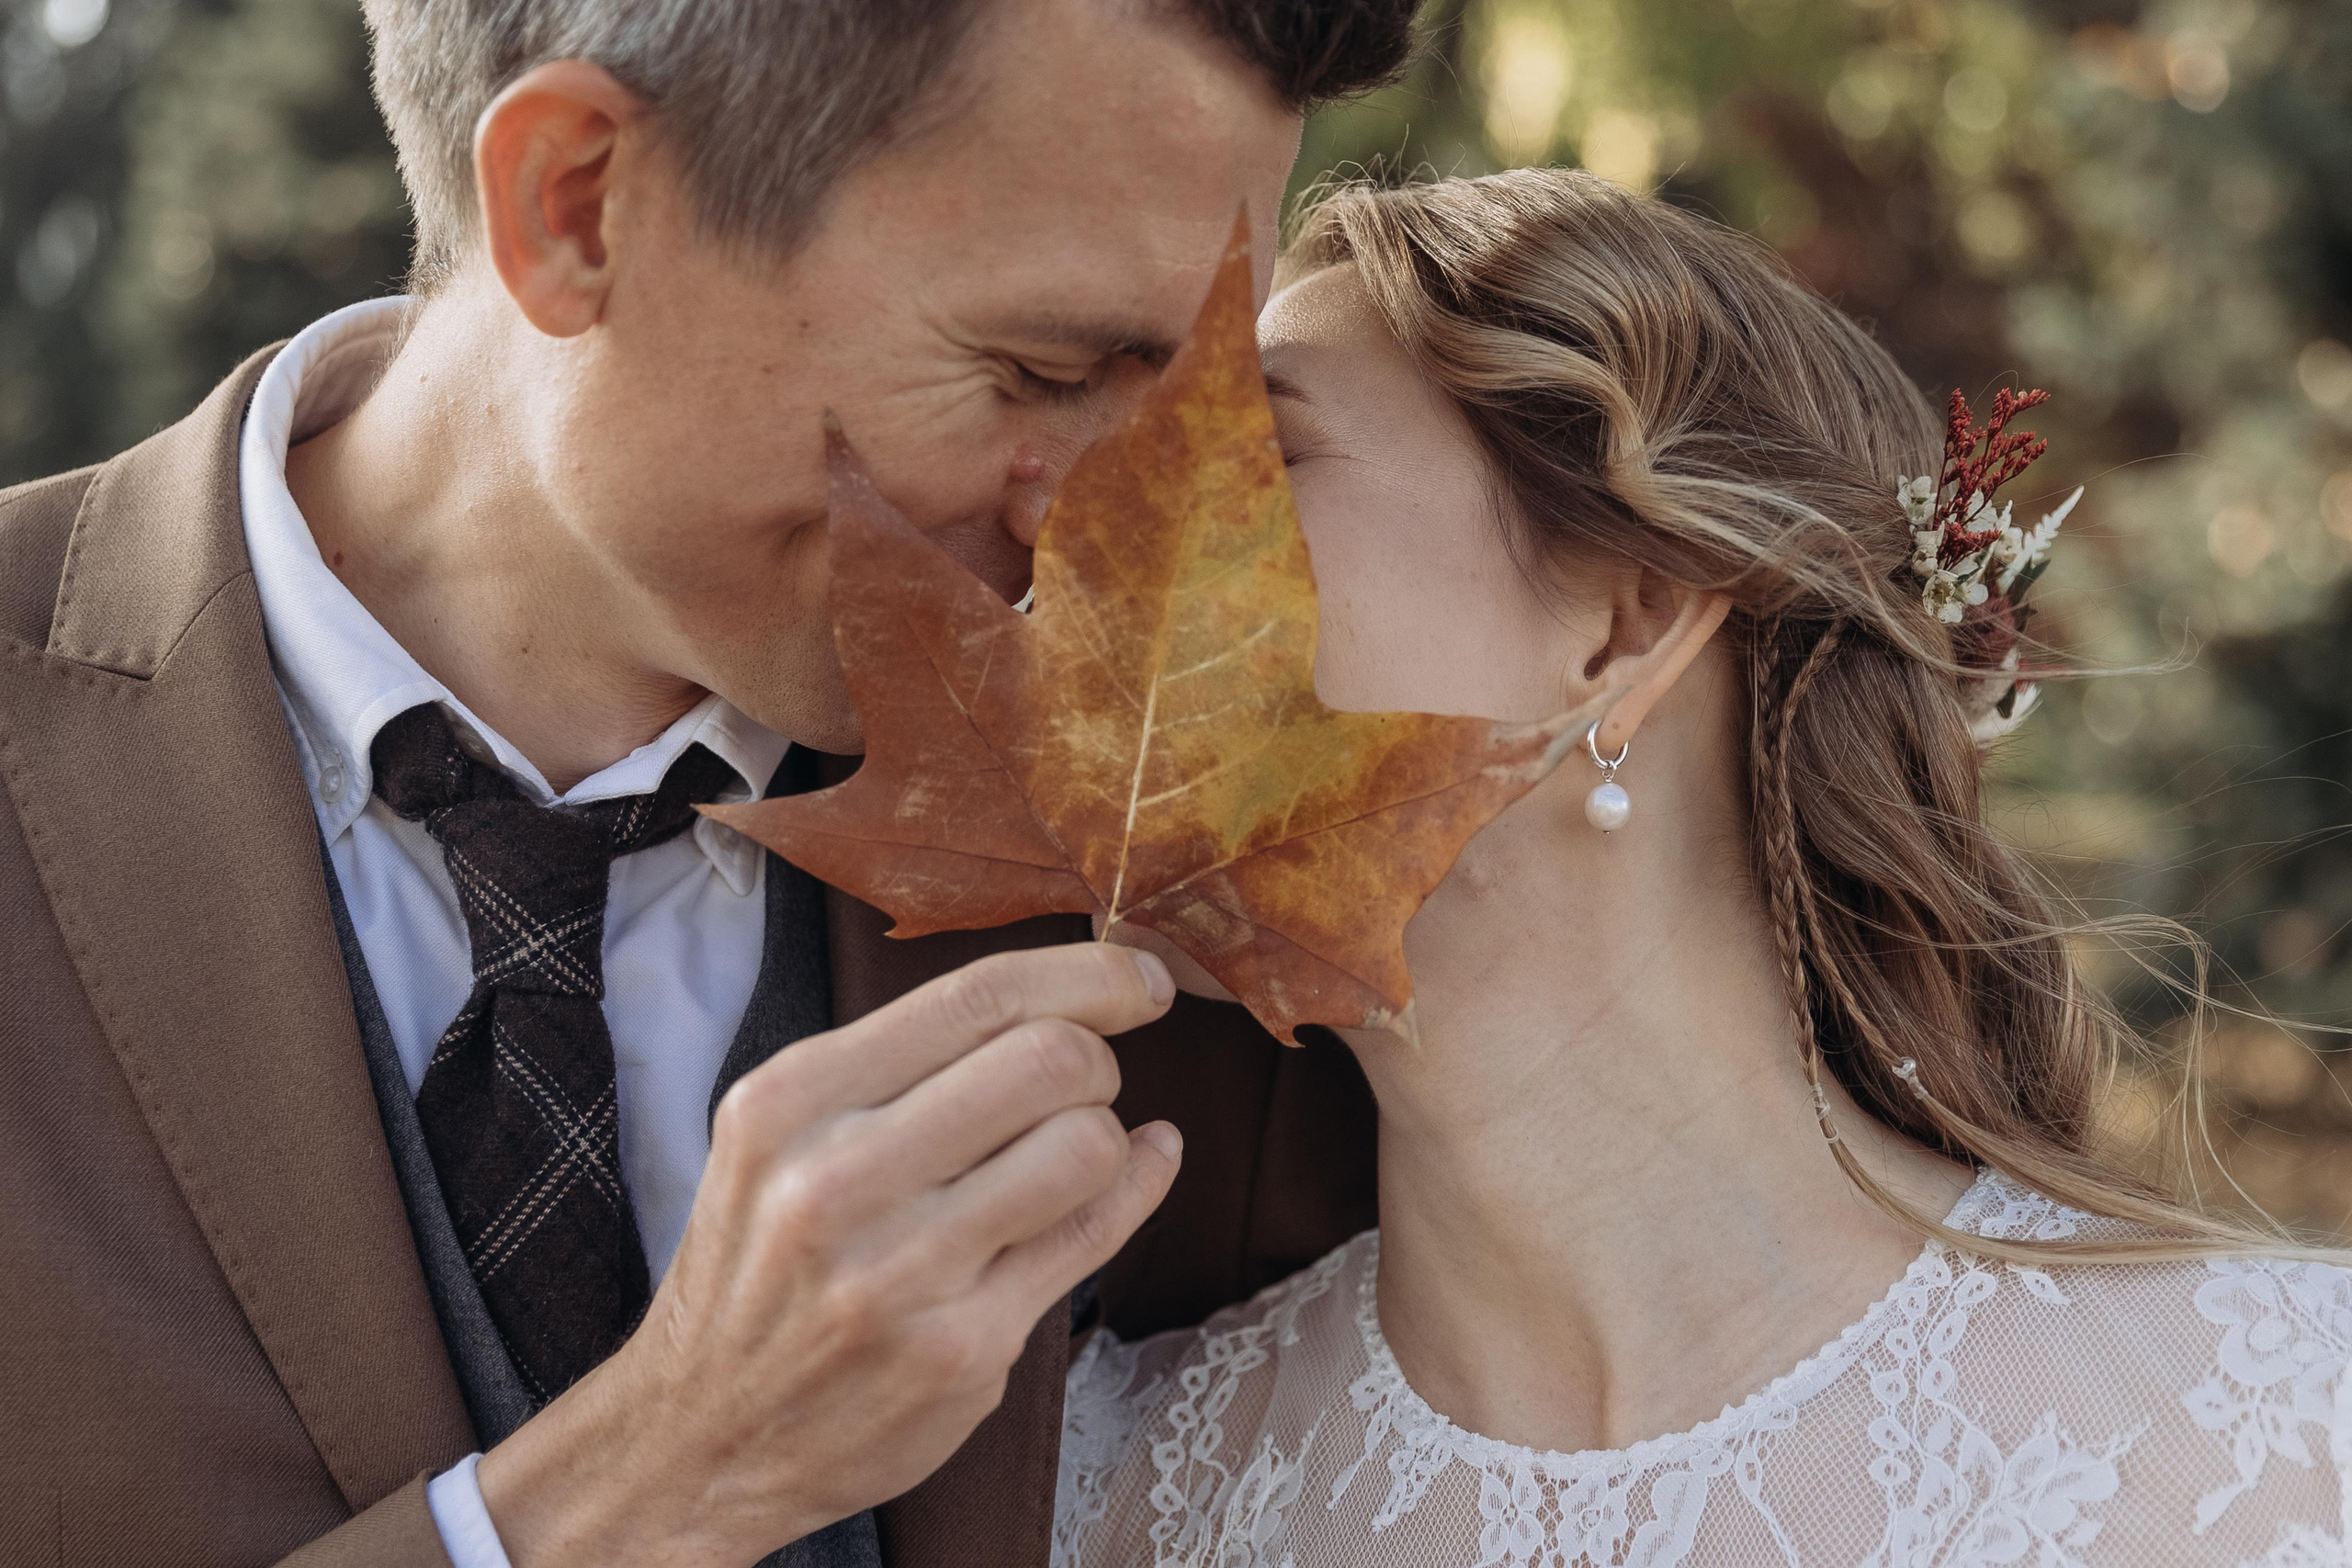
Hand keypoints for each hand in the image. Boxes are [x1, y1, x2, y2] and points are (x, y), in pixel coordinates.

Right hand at [474, 941, 1181, 1566]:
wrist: (702, 1440)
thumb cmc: (765, 1267)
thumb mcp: (783, 1137)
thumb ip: (906, 1063)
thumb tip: (1082, 994)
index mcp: (790, 1102)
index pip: (976, 996)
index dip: (1087, 974)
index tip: (1137, 976)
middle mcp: (836, 1180)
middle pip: (1050, 1061)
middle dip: (1096, 1061)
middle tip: (1084, 1085)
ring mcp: (902, 1273)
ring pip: (1086, 1145)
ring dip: (1104, 1137)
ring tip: (1067, 1154)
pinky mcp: (961, 1350)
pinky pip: (1094, 1235)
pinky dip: (1137, 1187)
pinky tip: (1133, 1172)